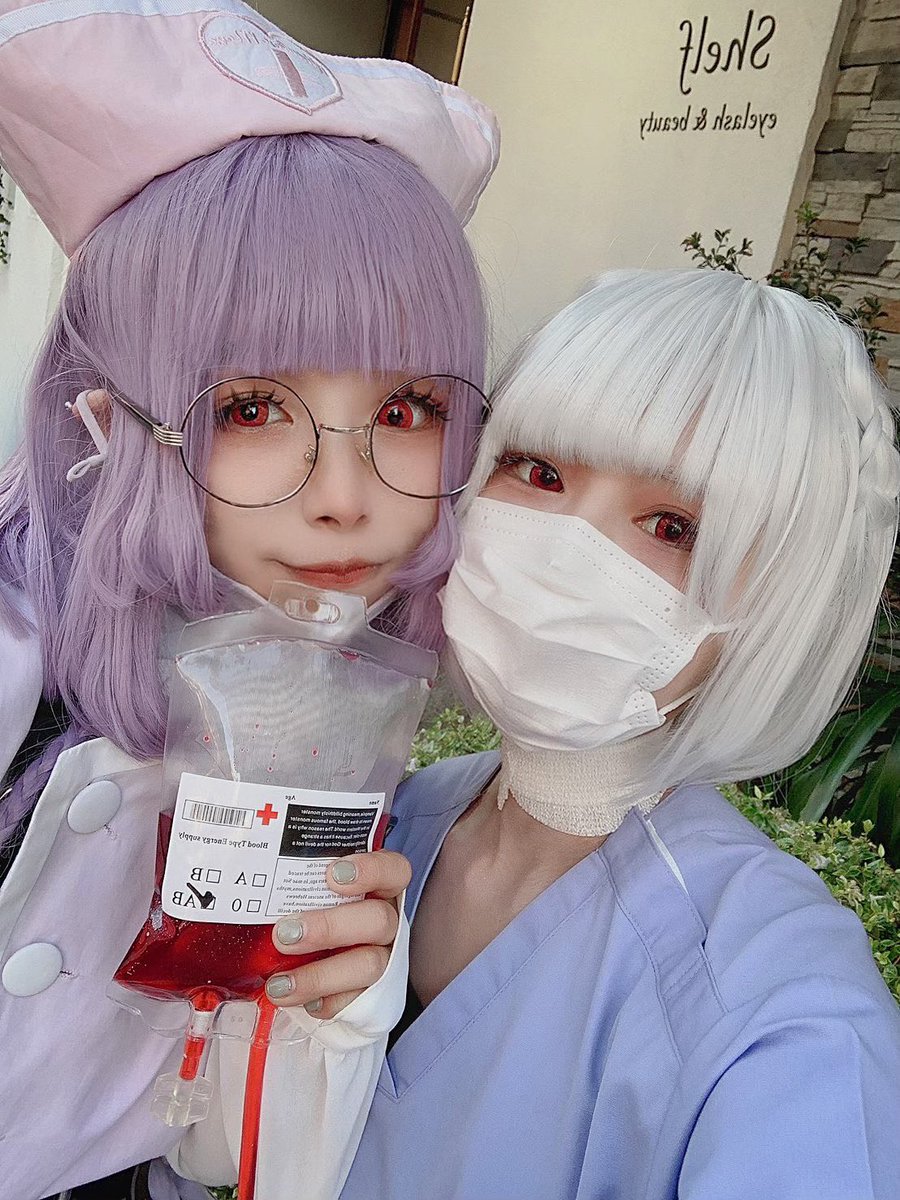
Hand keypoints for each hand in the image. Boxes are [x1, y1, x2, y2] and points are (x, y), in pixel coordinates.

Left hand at [265, 849, 411, 1017]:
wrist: (320, 959)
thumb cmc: (311, 912)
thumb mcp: (308, 890)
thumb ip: (294, 878)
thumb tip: (243, 869)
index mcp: (378, 887)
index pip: (394, 870)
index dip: (371, 870)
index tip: (332, 875)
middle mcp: (387, 920)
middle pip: (378, 920)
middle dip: (329, 927)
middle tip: (284, 933)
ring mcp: (385, 958)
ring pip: (370, 965)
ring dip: (321, 975)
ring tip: (279, 984)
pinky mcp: (374, 994)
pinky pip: (358, 1002)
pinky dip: (328, 1003)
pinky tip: (302, 1002)